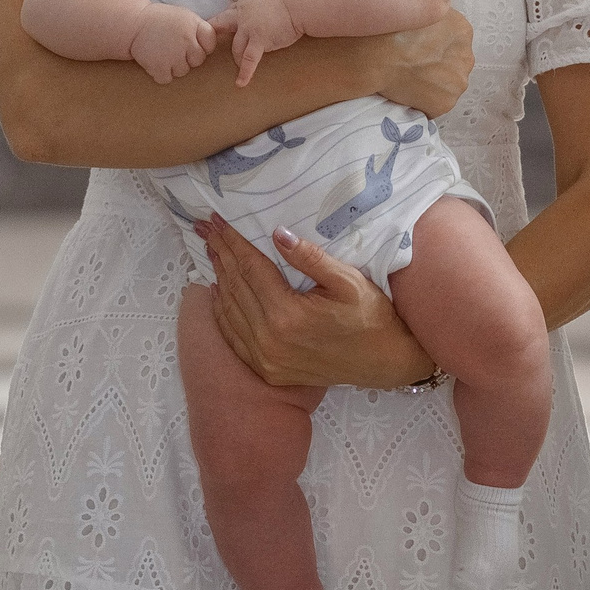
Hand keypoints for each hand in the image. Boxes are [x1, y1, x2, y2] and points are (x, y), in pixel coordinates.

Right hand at [129, 3, 214, 83]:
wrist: (132, 23)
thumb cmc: (159, 20)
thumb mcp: (183, 16)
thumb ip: (198, 29)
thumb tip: (213, 43)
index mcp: (195, 25)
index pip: (210, 43)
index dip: (202, 45)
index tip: (190, 43)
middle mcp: (187, 40)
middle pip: (198, 60)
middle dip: (188, 57)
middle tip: (172, 48)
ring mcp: (174, 54)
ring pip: (183, 71)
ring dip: (173, 66)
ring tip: (162, 53)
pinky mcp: (159, 66)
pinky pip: (167, 78)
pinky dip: (160, 74)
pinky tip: (154, 61)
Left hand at [199, 214, 436, 388]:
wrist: (383, 361)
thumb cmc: (370, 316)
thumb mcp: (347, 280)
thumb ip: (310, 258)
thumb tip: (276, 234)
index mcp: (287, 315)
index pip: (251, 268)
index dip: (233, 241)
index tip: (217, 220)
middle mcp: (269, 340)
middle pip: (236, 287)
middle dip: (220, 254)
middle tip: (205, 228)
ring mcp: (265, 359)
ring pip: (230, 311)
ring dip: (219, 279)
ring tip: (211, 251)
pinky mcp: (267, 370)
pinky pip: (234, 337)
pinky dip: (223, 312)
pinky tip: (219, 293)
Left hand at [213, 0, 302, 87]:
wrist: (298, 5)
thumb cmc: (289, 1)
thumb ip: (257, 7)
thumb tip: (259, 13)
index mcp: (243, 5)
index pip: (226, 15)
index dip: (220, 24)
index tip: (215, 32)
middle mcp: (242, 16)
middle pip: (220, 27)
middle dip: (213, 38)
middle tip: (207, 49)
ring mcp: (249, 29)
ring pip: (236, 48)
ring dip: (237, 58)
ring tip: (240, 67)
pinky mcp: (259, 41)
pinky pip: (249, 59)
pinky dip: (245, 72)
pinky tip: (241, 83)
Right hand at [368, 9, 474, 117]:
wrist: (378, 55)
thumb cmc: (394, 27)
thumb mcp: (421, 6)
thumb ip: (434, 15)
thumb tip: (432, 20)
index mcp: (462, 30)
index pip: (453, 42)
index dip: (434, 47)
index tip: (418, 50)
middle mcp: (467, 57)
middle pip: (454, 64)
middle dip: (437, 67)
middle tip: (413, 65)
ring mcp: (458, 82)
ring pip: (447, 86)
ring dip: (432, 85)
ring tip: (409, 80)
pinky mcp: (446, 102)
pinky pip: (436, 105)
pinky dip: (423, 102)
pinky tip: (408, 93)